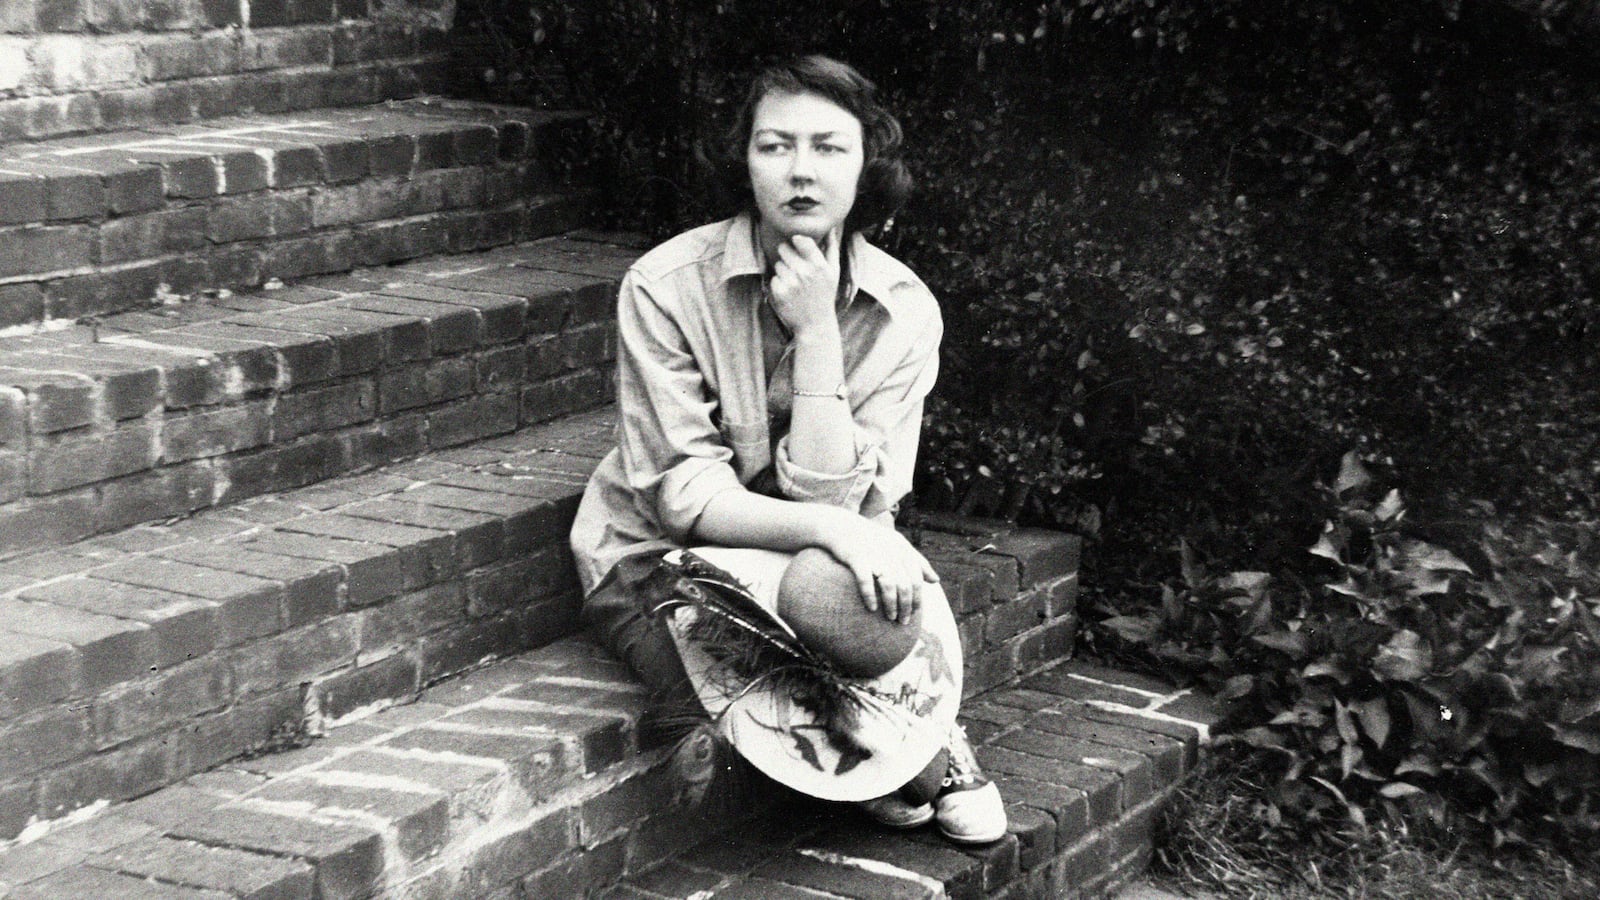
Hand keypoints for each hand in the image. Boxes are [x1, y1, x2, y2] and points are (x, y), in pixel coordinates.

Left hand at [768, 229, 841, 338]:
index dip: (796, 240)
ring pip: (778, 264)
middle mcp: (805, 273)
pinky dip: (779, 284)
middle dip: (787, 255)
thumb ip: (832, 248)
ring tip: (795, 283)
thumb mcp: (833, 272)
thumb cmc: (825, 295)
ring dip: (783, 271)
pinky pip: (773, 278)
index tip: (797, 245)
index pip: (800, 240)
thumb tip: (831, 227)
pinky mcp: (779, 292)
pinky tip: (789, 293)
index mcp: (819, 265)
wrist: (815, 324)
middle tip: (796, 268)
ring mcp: (791, 283)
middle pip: (784, 249)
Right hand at [817, 511, 939, 623]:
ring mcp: (874, 554)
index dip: (918, 597)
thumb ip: (917, 562)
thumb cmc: (872, 540)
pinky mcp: (856, 557)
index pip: (916, 578)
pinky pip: (866, 580)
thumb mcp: (898, 545)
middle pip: (905, 585)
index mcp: (902, 549)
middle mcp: (891, 552)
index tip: (915, 612)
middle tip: (903, 621)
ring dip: (892, 604)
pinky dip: (870, 595)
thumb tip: (936, 580)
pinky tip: (872, 608)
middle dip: (907, 606)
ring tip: (891, 618)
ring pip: (889, 585)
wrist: (842, 527)